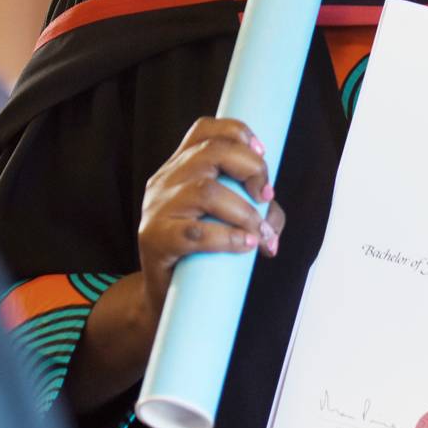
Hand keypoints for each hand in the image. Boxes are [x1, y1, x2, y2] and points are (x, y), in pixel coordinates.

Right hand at [137, 117, 284, 313]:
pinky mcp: (154, 240)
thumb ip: (257, 210)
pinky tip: (244, 246)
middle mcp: (165, 181)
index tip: (263, 153)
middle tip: (266, 197)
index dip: (237, 132)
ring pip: (205, 191)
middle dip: (251, 169)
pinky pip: (194, 232)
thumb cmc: (201, 254)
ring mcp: (156, 209)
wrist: (164, 297)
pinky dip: (227, 238)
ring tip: (258, 234)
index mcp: (180, 168)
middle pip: (211, 153)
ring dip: (244, 211)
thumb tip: (273, 217)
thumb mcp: (230, 222)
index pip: (203, 130)